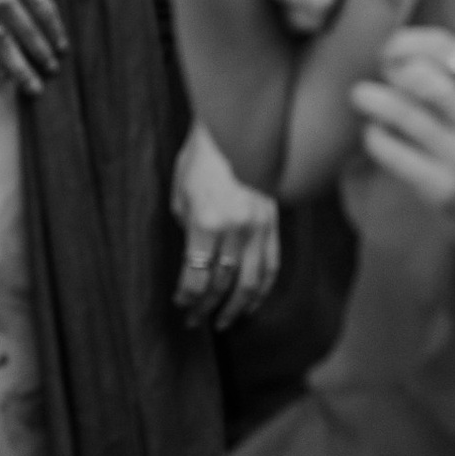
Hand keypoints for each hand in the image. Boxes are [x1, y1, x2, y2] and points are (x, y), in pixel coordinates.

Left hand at [172, 120, 280, 325]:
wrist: (236, 133)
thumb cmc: (201, 161)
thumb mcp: (181, 195)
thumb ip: (188, 231)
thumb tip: (194, 259)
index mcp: (206, 223)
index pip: (196, 276)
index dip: (187, 297)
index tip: (180, 304)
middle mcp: (235, 230)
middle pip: (221, 284)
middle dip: (205, 307)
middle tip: (194, 320)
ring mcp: (258, 229)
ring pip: (250, 283)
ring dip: (236, 308)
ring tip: (224, 322)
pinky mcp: (273, 225)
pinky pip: (271, 266)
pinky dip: (262, 290)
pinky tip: (251, 302)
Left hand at [352, 25, 454, 258]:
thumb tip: (412, 50)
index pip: (449, 48)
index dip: (410, 41)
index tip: (393, 48)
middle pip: (421, 75)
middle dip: (391, 68)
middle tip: (381, 74)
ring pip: (402, 112)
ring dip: (374, 99)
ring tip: (362, 95)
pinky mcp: (442, 188)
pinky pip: (393, 153)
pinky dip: (376, 137)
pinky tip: (375, 133)